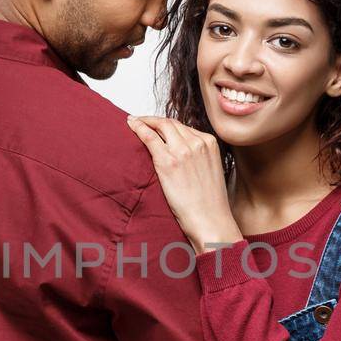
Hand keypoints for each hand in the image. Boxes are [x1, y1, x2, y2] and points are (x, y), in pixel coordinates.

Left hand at [124, 115, 243, 253]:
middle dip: (154, 120)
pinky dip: (139, 127)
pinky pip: (149, 136)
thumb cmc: (209, 204)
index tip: (157, 126)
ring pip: (161, 125)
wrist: (210, 220)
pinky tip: (131, 124)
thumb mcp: (210, 172)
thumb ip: (198, 158)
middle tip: (141, 121)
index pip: (184, 127)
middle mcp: (198, 142)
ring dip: (145, 121)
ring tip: (134, 122)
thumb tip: (180, 157)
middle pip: (171, 123)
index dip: (167, 125)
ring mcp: (182, 150)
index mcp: (210, 143)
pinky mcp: (167, 161)